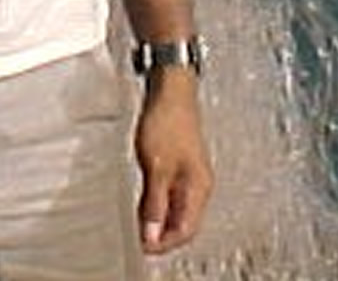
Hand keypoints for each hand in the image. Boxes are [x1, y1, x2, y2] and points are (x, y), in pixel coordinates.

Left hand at [133, 71, 211, 253]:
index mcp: (198, 187)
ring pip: (177, 209)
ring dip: (158, 219)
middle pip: (183, 223)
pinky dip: (157, 203)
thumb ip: (155, 203)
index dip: (165, 244)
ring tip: (139, 223)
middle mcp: (198, 184)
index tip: (144, 247)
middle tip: (139, 239)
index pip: (186, 231)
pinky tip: (144, 201)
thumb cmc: (168, 121)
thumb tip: (152, 234)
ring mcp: (190, 174)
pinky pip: (171, 194)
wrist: (171, 91)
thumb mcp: (156, 168)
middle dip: (162, 235)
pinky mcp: (181, 165)